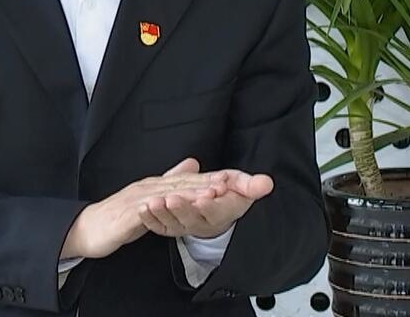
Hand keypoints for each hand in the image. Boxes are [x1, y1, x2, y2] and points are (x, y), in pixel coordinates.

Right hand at [61, 158, 227, 259]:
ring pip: (167, 195)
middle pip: (181, 184)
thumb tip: (192, 165)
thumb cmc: (119, 215)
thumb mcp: (150, 198)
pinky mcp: (126, 216)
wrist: (87, 228)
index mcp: (156, 185)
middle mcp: (149, 188)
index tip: (233, 177)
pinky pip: (146, 213)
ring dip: (189, 193)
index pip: (187, 180)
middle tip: (230, 182)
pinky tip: (171, 208)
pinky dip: (160, 209)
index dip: (210, 178)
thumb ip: (170, 182)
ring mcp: (137, 200)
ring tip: (210, 193)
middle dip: (206, 182)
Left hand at [139, 168, 273, 238]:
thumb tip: (267, 183)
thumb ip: (252, 186)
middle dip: (182, 208)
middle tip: (173, 198)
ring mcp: (184, 226)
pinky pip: (159, 226)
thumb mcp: (241, 187)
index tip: (204, 196)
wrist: (214, 207)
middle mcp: (201, 222)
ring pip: (173, 224)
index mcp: (220, 212)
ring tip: (154, 201)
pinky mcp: (170, 226)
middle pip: (191, 218)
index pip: (215, 211)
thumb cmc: (228, 194)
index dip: (209, 205)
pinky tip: (143, 208)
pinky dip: (150, 219)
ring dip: (163, 213)